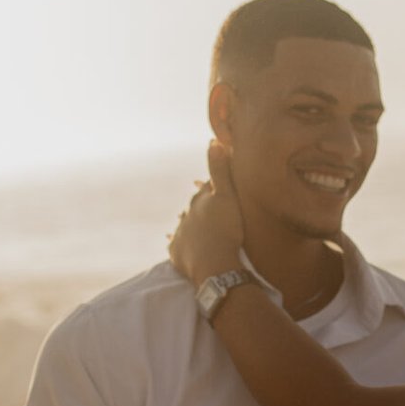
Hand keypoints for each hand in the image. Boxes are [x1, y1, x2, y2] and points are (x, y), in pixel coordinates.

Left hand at [168, 140, 245, 287]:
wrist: (215, 265)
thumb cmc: (226, 229)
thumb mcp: (227, 196)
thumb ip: (219, 170)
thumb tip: (212, 140)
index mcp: (200, 200)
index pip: (206, 189)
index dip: (211, 185)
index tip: (211, 182)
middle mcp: (187, 215)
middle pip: (194, 207)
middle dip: (200, 205)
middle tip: (204, 203)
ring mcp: (181, 234)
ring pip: (185, 225)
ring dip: (189, 223)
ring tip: (192, 224)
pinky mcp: (178, 253)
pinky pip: (177, 246)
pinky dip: (180, 243)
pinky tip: (179, 244)